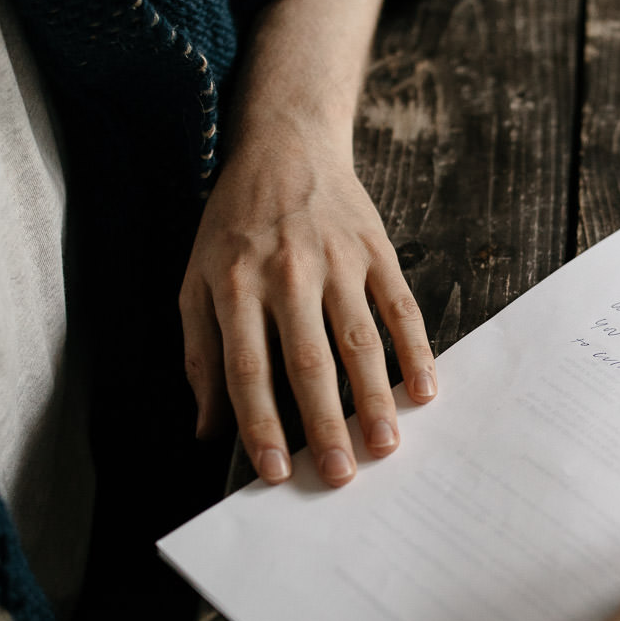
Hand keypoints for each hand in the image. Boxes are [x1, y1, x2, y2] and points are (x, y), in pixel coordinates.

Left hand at [179, 0, 435, 487]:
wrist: (286, 145)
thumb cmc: (234, 224)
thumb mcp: (195, 281)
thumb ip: (200, 354)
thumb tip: (206, 429)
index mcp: (235, 284)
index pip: (247, 368)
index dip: (260, 425)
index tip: (275, 472)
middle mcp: (287, 273)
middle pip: (308, 362)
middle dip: (325, 425)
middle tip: (341, 475)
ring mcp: (337, 260)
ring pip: (359, 340)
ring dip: (373, 398)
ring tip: (386, 445)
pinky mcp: (375, 250)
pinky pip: (399, 307)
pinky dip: (415, 350)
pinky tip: (424, 390)